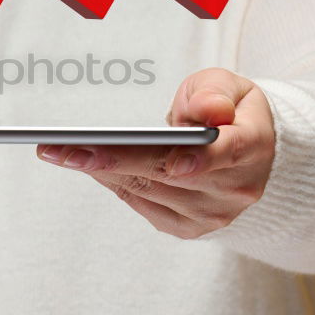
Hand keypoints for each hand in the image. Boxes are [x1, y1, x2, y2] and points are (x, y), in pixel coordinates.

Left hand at [36, 68, 274, 238]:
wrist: (244, 152)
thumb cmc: (229, 110)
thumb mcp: (228, 86)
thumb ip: (214, 94)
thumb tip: (209, 113)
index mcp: (253, 146)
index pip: (227, 152)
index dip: (200, 159)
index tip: (173, 162)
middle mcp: (234, 187)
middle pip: (167, 173)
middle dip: (113, 159)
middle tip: (64, 149)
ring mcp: (211, 213)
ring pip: (147, 189)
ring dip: (101, 170)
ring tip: (62, 152)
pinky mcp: (187, 227)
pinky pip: (140, 203)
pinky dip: (112, 181)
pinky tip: (86, 164)